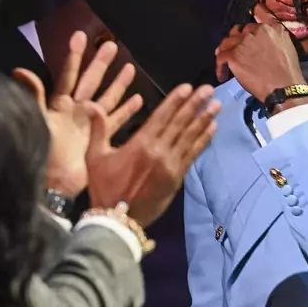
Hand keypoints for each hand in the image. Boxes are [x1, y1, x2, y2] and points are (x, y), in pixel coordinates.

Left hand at [14, 31, 142, 196]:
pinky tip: (138, 99)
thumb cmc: (43, 151)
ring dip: (118, 83)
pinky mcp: (100, 138)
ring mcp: (90, 124)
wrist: (54, 183)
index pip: (68, 75)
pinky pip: (117, 120)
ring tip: (130, 67)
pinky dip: (127, 110)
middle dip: (101, 64)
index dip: (73, 56)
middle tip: (112, 45)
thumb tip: (19, 69)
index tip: (80, 36)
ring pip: (108, 97)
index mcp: (60, 105)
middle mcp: (77, 111)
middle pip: (92, 82)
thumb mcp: (37, 120)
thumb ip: (33, 95)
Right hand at [85, 84, 220, 226]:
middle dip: (195, 104)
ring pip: (190, 137)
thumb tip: (91, 104)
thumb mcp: (95, 156)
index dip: (176, 100)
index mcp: (140, 143)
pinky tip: (212, 129)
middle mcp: (159, 151)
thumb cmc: (104, 187)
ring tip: (216, 105)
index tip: (188, 87)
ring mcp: (170, 165)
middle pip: (180, 123)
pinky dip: (203, 141)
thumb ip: (98, 129)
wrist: (117, 220)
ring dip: (204, 119)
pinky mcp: (177, 178)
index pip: (162, 116)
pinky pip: (193, 155)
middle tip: (209, 90)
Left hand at [215, 4, 304, 101]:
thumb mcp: (286, 43)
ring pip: (226, 43)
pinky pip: (220, 58)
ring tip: (225, 62)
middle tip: (235, 52)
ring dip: (224, 52)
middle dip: (235, 42)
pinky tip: (223, 75)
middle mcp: (254, 31)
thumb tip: (260, 12)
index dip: (246, 34)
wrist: (283, 86)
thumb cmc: (287, 69)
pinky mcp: (234, 56)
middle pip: (237, 33)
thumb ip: (274, 30)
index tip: (244, 41)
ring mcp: (242, 43)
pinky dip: (220, 67)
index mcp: (269, 27)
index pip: (251, 25)